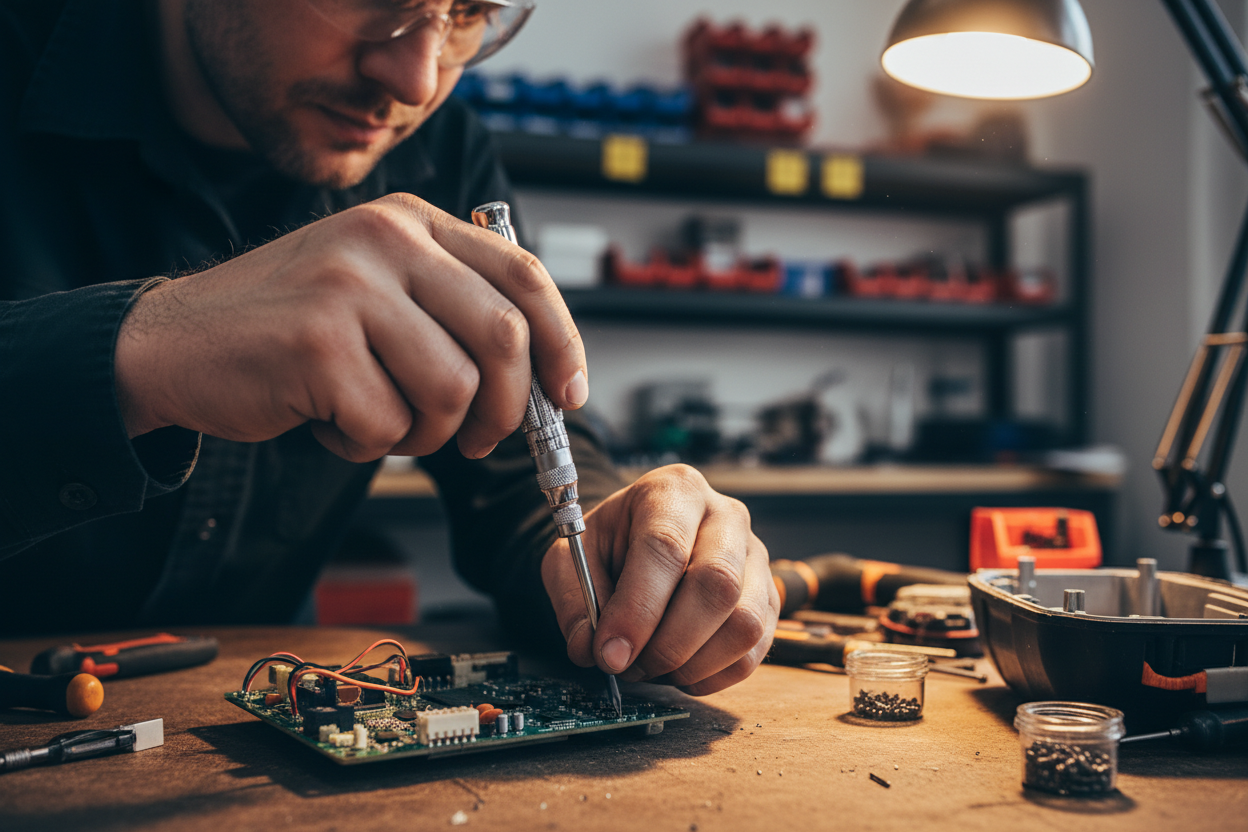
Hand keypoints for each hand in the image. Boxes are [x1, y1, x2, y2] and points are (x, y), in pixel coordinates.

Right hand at [114, 193, 586, 460]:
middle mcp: (386, 241)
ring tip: (379, 419)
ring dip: (427, 433)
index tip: (566, 395)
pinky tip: (330, 421)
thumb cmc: (290, 327)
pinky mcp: (317, 342)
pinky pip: (387, 425)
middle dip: (504, 410)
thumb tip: (542, 380)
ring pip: (453, 391)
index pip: (524, 277)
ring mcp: (350, 287)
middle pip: (504, 339)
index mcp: (411, 222)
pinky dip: (366, 445)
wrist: (174, 341)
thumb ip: (454, 313)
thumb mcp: (378, 289)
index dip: (561, 343)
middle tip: (476, 439)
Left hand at [542, 464, 778, 695]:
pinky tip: (679, 670)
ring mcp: (756, 558)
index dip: (637, 608)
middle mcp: (726, 517)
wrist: (639, 541)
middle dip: (668, 644)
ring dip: (692, 664)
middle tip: (630, 667)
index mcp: (674, 491)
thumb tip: (591, 650)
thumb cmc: (609, 546)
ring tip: (653, 668)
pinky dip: (713, 676)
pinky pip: (755, 650)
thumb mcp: (571, 559)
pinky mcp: (769, 599)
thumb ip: (574, 602)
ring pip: (744, 624)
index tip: (610, 653)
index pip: (666, 547)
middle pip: (718, 585)